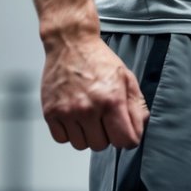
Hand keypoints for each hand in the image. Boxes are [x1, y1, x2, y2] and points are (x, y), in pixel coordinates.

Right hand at [40, 35, 147, 150]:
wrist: (71, 44)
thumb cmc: (99, 60)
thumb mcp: (127, 78)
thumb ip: (136, 107)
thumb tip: (139, 130)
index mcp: (112, 100)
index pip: (125, 141)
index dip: (129, 138)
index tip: (125, 131)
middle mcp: (88, 108)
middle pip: (102, 146)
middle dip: (106, 134)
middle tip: (104, 116)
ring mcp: (67, 112)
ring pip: (81, 145)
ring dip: (87, 134)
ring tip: (88, 114)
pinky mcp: (50, 113)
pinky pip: (62, 139)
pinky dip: (69, 132)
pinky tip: (74, 115)